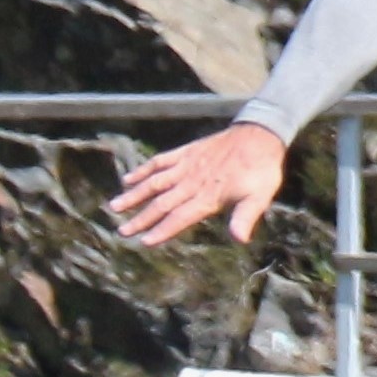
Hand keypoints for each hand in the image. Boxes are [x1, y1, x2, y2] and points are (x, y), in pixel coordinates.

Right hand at [108, 123, 287, 247]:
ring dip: (135, 195)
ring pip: (155, 182)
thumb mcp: (260, 196)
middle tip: (122, 231)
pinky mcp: (187, 152)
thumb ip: (246, 217)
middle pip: (162, 203)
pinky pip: (160, 161)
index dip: (163, 230)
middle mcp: (193, 182)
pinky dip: (143, 170)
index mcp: (209, 196)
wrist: (261, 134)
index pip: (181, 217)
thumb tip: (240, 239)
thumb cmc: (262, 170)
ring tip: (115, 207)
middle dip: (142, 219)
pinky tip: (128, 178)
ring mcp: (187, 166)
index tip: (145, 241)